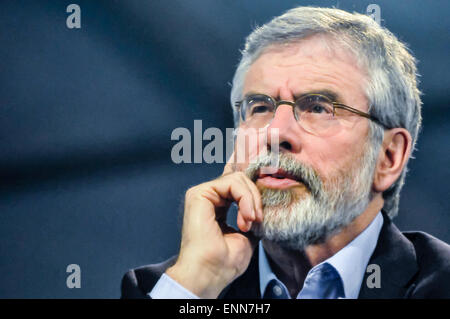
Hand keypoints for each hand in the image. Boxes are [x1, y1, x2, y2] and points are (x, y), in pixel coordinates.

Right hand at [166, 159, 262, 297]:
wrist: (210, 272)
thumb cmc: (226, 260)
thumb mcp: (248, 233)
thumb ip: (252, 213)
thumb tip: (266, 200)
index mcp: (218, 206)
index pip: (235, 182)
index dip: (247, 169)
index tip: (266, 163)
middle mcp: (209, 197)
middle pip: (240, 179)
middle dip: (255, 197)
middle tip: (258, 221)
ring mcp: (202, 194)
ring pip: (238, 178)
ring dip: (252, 200)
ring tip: (252, 222)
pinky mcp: (199, 193)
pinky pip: (231, 182)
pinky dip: (245, 198)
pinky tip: (246, 217)